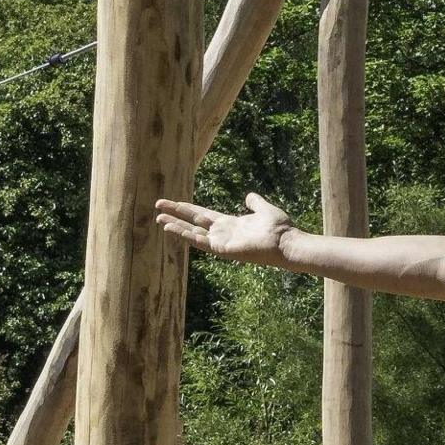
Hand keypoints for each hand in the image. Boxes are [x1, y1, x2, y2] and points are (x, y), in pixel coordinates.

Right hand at [155, 193, 293, 264]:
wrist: (286, 242)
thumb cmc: (279, 228)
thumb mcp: (264, 209)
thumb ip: (255, 202)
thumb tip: (248, 195)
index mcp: (229, 223)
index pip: (202, 215)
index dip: (187, 209)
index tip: (172, 203)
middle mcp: (222, 233)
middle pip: (193, 222)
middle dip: (176, 214)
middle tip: (158, 207)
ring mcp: (221, 242)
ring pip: (192, 233)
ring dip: (176, 226)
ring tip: (159, 219)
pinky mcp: (222, 249)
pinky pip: (200, 241)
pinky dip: (185, 235)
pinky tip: (172, 228)